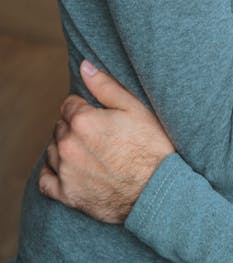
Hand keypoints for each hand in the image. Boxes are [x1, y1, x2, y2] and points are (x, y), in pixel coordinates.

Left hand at [38, 61, 174, 223]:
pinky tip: (67, 169)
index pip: (69, 104)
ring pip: (51, 150)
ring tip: (88, 151)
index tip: (99, 115)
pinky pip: (45, 181)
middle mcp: (68, 145)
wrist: (157, 191)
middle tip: (98, 133)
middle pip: (60, 126)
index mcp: (83, 121)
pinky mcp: (67, 195)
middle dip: (74, 126)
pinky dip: (52, 172)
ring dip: (64, 147)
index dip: (84, 107)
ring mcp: (65, 172)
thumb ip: (105, 86)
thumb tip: (84, 66)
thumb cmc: (151, 147)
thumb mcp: (134, 108)